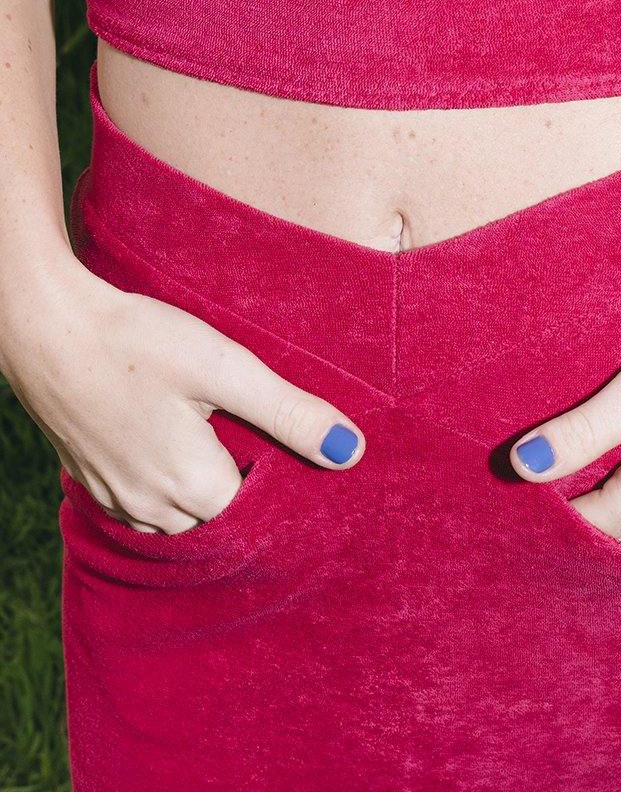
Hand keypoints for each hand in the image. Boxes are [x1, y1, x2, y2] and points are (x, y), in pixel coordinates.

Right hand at [2, 259, 364, 534]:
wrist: (46, 326)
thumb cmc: (138, 341)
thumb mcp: (225, 369)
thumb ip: (287, 413)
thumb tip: (351, 452)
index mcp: (193, 486)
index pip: (260, 511)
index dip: (283, 481)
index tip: (294, 449)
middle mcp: (153, 507)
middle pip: (219, 518)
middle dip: (245, 489)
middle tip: (262, 439)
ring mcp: (114, 497)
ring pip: (179, 517)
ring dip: (203, 491)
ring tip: (223, 441)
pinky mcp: (90, 478)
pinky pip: (141, 506)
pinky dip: (166, 488)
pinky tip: (175, 446)